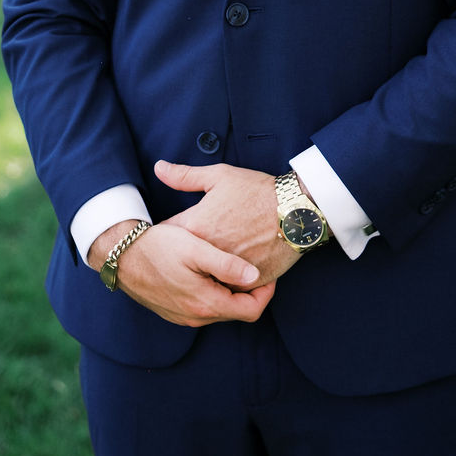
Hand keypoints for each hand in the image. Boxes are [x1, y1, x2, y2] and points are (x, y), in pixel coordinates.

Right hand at [90, 219, 274, 327]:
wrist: (122, 256)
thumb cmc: (160, 246)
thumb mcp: (196, 249)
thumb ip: (226, 265)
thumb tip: (255, 276)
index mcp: (206, 303)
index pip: (251, 310)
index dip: (266, 292)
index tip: (269, 271)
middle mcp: (196, 317)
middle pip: (237, 311)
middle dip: (250, 291)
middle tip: (256, 264)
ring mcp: (184, 317)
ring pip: (221, 309)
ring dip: (232, 292)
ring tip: (236, 265)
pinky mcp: (174, 311)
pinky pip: (204, 307)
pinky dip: (215, 293)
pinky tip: (212, 272)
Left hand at [155, 161, 300, 287]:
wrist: (296, 211)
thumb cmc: (258, 191)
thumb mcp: (219, 176)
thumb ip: (185, 176)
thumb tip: (159, 168)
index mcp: (196, 226)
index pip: (167, 234)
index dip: (167, 233)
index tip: (169, 233)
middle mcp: (207, 253)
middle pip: (183, 260)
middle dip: (182, 255)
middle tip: (186, 249)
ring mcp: (227, 270)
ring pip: (205, 278)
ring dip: (204, 271)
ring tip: (207, 262)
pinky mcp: (247, 283)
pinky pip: (229, 287)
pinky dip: (227, 280)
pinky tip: (229, 269)